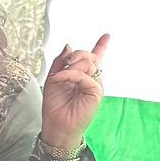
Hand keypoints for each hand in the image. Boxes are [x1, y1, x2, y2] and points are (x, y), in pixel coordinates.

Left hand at [41, 33, 109, 157]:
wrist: (56, 125)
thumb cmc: (55, 106)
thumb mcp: (53, 78)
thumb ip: (60, 62)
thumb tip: (68, 46)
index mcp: (81, 75)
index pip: (94, 57)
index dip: (101, 46)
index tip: (107, 36)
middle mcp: (90, 79)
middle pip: (89, 56)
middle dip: (74, 55)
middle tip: (62, 66)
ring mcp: (94, 85)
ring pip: (88, 63)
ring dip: (70, 66)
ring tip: (59, 76)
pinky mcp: (95, 92)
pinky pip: (85, 76)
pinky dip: (70, 75)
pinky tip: (60, 79)